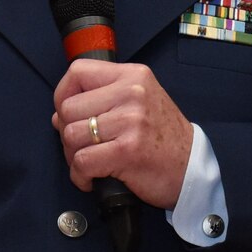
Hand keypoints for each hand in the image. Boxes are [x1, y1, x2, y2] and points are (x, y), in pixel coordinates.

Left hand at [51, 59, 194, 207]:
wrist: (192, 168)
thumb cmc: (164, 138)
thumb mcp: (140, 102)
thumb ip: (103, 100)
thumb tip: (59, 114)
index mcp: (133, 76)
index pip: (77, 72)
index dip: (63, 95)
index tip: (68, 114)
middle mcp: (132, 93)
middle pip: (69, 108)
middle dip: (67, 133)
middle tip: (84, 147)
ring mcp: (130, 121)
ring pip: (71, 135)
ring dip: (73, 157)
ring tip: (91, 163)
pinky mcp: (127, 150)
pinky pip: (82, 162)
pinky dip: (81, 176)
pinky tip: (94, 179)